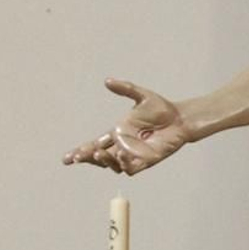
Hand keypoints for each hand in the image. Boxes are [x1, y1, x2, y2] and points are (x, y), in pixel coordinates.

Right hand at [63, 78, 188, 172]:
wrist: (179, 119)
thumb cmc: (161, 108)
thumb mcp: (141, 96)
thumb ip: (125, 89)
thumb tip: (107, 81)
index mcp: (117, 133)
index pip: (94, 144)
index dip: (81, 151)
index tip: (69, 157)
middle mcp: (122, 146)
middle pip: (99, 157)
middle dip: (87, 158)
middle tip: (77, 157)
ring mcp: (133, 155)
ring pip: (112, 164)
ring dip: (103, 160)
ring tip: (97, 153)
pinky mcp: (145, 161)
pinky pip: (130, 168)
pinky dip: (123, 164)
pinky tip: (119, 156)